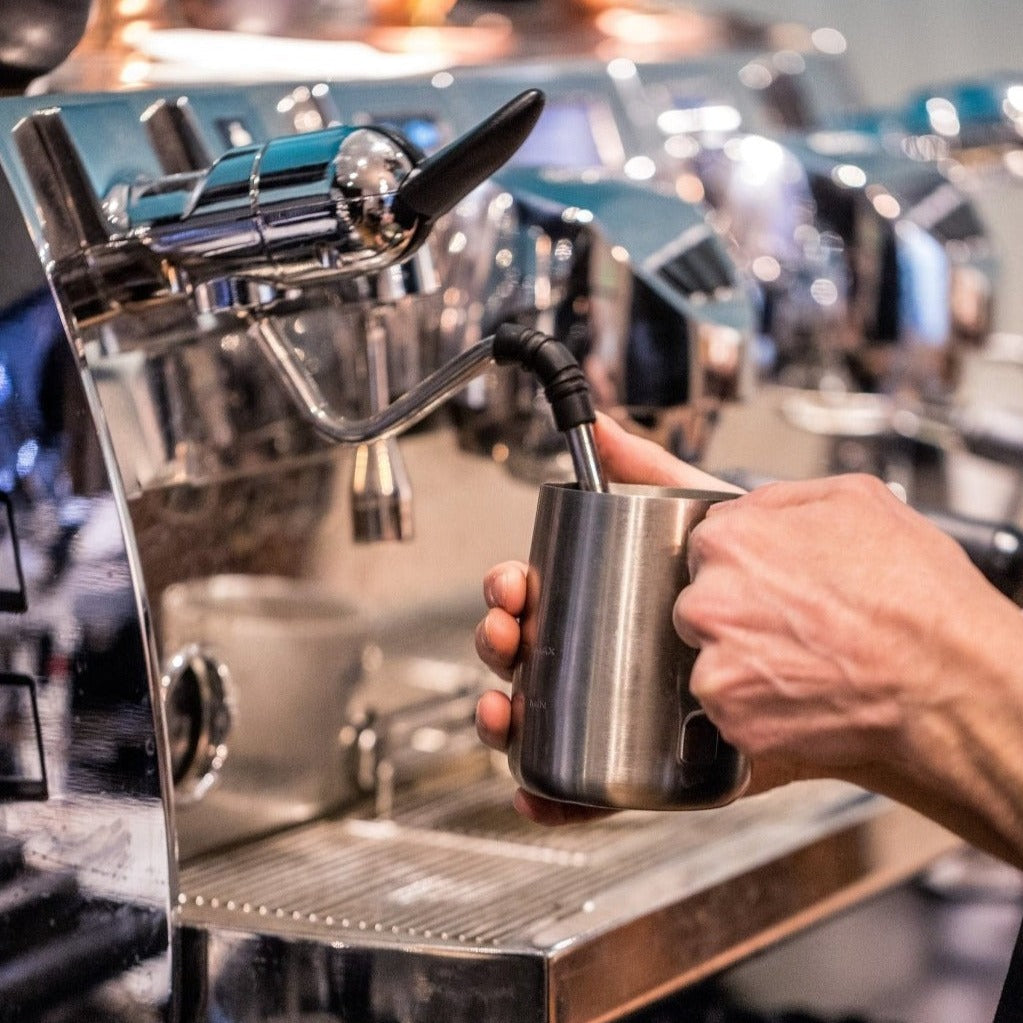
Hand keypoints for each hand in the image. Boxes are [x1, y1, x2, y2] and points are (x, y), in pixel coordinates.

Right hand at [474, 412, 742, 823]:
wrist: (852, 661)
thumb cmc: (780, 587)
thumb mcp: (705, 519)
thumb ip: (651, 469)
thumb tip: (602, 424)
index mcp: (605, 602)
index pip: (540, 595)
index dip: (512, 590)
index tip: (510, 582)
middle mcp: (602, 657)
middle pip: (527, 654)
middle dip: (500, 643)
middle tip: (505, 632)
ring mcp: (617, 714)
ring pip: (538, 718)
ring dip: (505, 716)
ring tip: (503, 709)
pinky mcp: (642, 771)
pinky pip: (582, 787)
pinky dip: (549, 792)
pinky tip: (535, 791)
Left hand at [675, 472, 1022, 866]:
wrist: (952, 682)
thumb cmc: (917, 596)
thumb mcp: (855, 499)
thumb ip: (779, 498)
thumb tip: (745, 505)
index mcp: (729, 542)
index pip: (706, 547)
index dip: (746, 563)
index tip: (773, 580)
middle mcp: (709, 602)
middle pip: (702, 602)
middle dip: (739, 611)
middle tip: (799, 622)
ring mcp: (716, 665)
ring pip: (712, 657)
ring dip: (747, 661)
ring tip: (808, 660)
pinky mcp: (732, 720)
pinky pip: (730, 709)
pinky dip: (760, 707)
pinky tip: (806, 693)